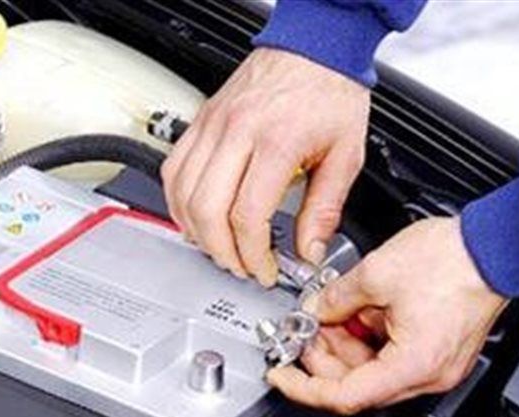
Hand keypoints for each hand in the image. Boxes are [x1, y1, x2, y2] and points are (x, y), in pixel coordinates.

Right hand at [162, 48, 369, 285]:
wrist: (314, 46)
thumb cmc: (329, 91)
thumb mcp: (346, 155)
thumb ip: (324, 209)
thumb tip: (309, 251)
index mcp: (277, 142)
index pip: (248, 214)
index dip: (253, 254)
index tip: (264, 269)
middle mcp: (238, 132)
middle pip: (207, 210)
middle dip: (221, 251)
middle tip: (240, 265)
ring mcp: (213, 125)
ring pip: (181, 193)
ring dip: (197, 231)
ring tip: (219, 247)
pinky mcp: (200, 122)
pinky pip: (173, 170)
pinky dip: (178, 202)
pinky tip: (197, 216)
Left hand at [266, 217, 507, 414]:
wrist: (495, 244)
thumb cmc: (455, 259)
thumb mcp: (376, 274)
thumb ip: (334, 299)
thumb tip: (314, 311)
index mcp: (413, 365)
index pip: (344, 396)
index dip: (304, 388)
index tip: (282, 376)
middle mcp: (428, 375)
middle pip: (357, 386)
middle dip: (323, 358)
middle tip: (305, 330)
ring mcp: (435, 365)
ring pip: (372, 371)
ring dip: (344, 345)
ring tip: (331, 313)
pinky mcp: (437, 351)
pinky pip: (391, 356)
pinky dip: (368, 338)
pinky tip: (357, 312)